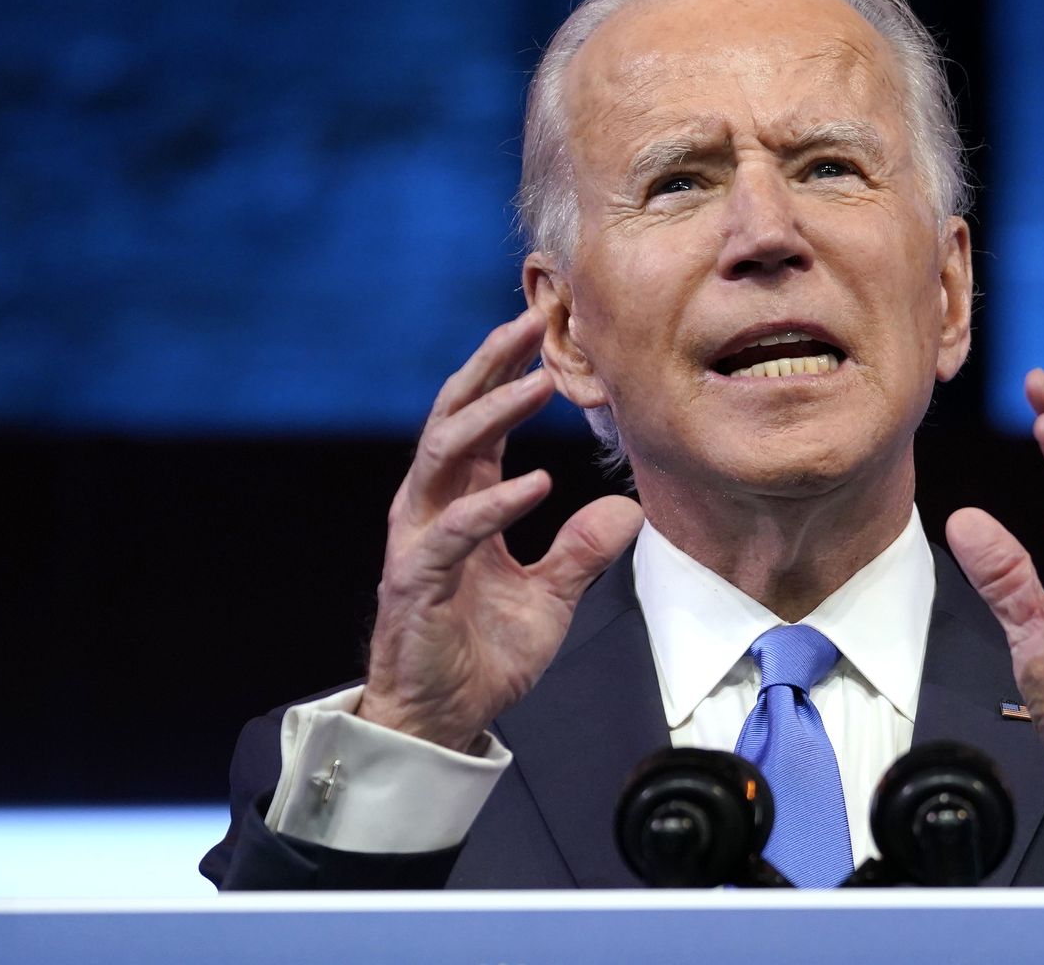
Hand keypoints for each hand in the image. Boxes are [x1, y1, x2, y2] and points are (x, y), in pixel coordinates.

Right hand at [360, 309, 643, 750]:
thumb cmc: (484, 653)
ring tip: (537, 384)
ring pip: (443, 456)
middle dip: (490, 367)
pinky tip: (534, 482)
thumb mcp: (551, 597)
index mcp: (461, 503)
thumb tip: (628, 512)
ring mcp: (419, 541)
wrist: (445, 720)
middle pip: (453, 417)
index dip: (506, 373)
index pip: (480, 422)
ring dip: (492, 416)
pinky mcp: (415, 581)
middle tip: (531, 324)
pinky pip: (453, 532)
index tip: (543, 329)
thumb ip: (582, 550)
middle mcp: (432, 509)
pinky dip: (494, 503)